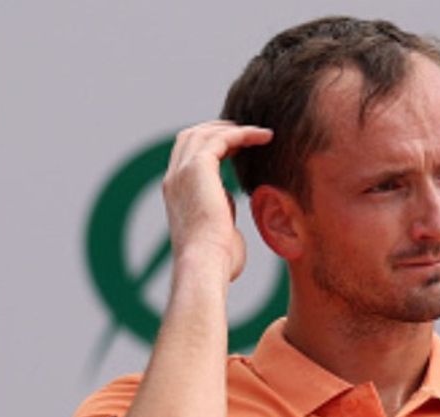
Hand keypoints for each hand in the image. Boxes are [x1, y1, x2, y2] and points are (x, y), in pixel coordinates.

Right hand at [160, 120, 272, 282]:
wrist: (206, 265)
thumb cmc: (219, 262)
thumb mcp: (219, 232)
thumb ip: (222, 214)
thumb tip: (230, 213)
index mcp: (176, 194)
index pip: (187, 156)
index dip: (211, 145)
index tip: (237, 147)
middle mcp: (174, 179)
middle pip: (191, 137)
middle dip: (218, 130)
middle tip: (246, 132)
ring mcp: (182, 172)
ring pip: (204, 133)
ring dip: (233, 129)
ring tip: (260, 132)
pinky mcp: (198, 167)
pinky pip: (221, 138)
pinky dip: (243, 134)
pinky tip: (264, 137)